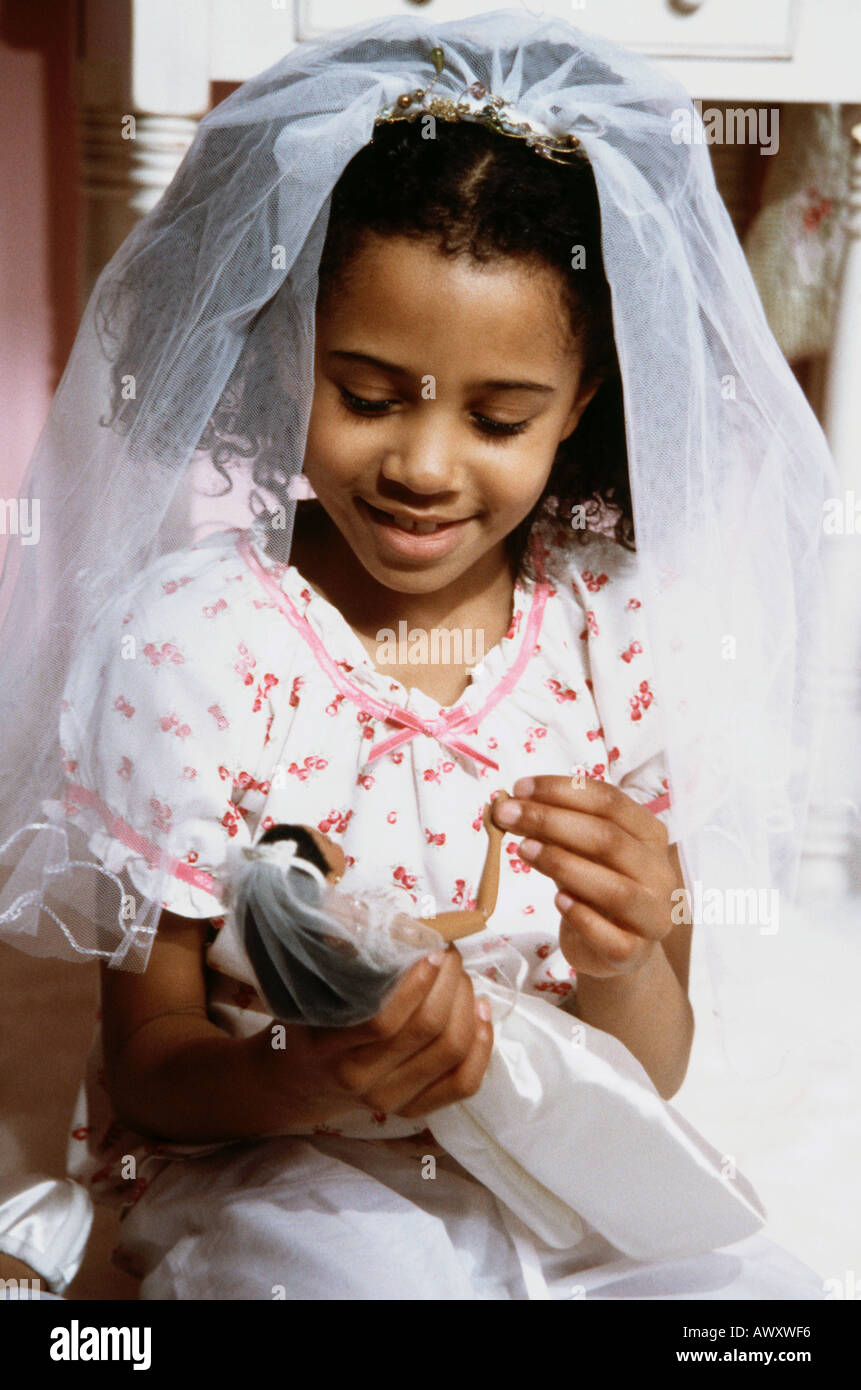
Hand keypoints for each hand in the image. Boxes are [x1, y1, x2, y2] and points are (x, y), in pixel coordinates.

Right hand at [259, 948, 493, 1122]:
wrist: (301, 1084)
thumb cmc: (310, 1028)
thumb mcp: (308, 995)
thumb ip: (337, 964)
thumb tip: (379, 922)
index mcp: (332, 1051)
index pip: (384, 1022)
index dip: (416, 983)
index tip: (428, 950)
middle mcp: (364, 1081)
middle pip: (428, 1030)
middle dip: (448, 981)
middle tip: (448, 955)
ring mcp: (392, 1100)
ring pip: (452, 1051)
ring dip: (466, 1003)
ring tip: (460, 977)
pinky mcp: (415, 1109)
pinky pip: (464, 1082)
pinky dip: (482, 1045)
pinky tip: (481, 1011)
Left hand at [492, 775, 678, 979]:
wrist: (616, 948)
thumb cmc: (595, 888)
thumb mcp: (580, 851)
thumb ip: (557, 829)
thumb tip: (512, 805)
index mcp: (649, 835)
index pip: (610, 801)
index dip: (562, 791)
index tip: (519, 788)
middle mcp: (659, 872)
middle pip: (608, 839)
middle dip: (551, 822)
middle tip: (507, 815)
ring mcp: (653, 915)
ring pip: (615, 888)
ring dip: (564, 865)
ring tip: (524, 850)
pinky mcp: (636, 953)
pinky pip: (613, 938)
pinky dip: (583, 918)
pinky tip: (558, 901)